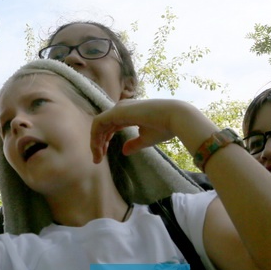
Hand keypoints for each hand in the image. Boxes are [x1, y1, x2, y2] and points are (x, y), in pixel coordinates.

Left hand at [90, 98, 214, 158]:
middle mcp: (121, 109)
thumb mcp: (146, 139)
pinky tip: (97, 149)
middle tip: (97, 160)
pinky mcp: (117, 112)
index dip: (105, 141)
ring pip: (99, 125)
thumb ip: (134, 144)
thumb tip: (124, 151)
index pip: (110, 127)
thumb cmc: (164, 127)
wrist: (175, 117)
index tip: (103, 156)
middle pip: (103, 126)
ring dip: (95, 142)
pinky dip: (95, 136)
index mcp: (128, 114)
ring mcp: (118, 109)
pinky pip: (99, 123)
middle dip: (98, 143)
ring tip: (97, 158)